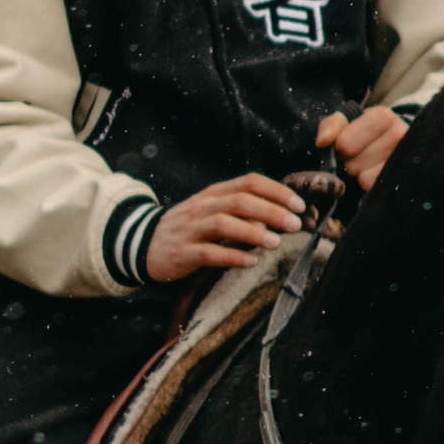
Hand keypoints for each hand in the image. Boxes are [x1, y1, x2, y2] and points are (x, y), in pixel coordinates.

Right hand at [143, 173, 305, 282]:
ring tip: (275, 243)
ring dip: (253, 232)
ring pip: (223, 224)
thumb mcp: (213, 210)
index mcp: (214, 193)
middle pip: (240, 201)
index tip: (298, 205)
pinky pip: (209, 253)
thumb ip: (243, 210)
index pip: (249, 182)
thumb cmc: (190, 227)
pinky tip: (251, 261)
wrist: (144, 243)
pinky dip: (232, 256)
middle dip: (271, 211)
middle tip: (294, 224)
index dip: (276, 191)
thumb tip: (279, 216)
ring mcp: (191, 229)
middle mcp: (203, 206)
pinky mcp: (183, 252)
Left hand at [316, 105, 407, 192]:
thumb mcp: (348, 121)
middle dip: (349, 162)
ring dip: (359, 174)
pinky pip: (373, 187)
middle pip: (353, 163)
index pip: (345, 143)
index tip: (343, 144)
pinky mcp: (402, 178)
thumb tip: (322, 141)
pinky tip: (374, 173)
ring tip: (368, 164)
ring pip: (363, 177)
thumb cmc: (366, 131)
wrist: (395, 144)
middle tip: (358, 155)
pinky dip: (368, 184)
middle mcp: (399, 136)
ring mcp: (404, 159)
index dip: (339, 147)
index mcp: (383, 117)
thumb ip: (332, 125)